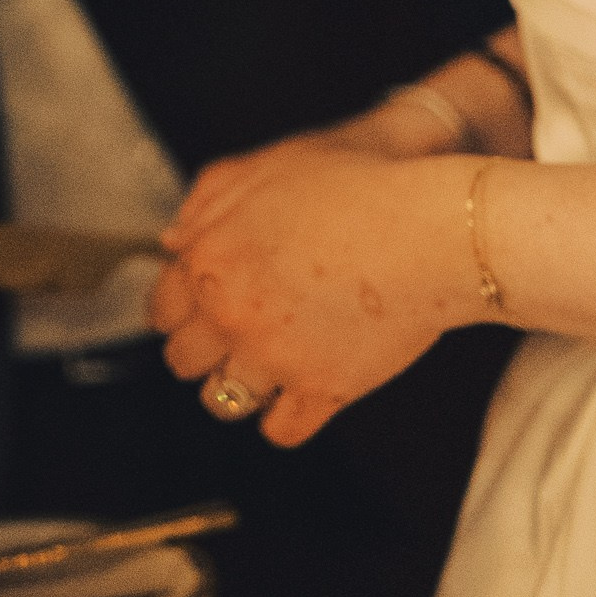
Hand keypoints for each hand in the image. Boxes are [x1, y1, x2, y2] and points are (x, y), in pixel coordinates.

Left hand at [151, 142, 481, 448]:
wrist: (433, 230)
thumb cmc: (360, 186)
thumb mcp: (269, 166)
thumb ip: (208, 201)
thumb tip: (172, 240)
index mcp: (209, 258)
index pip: (162, 307)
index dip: (181, 308)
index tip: (198, 312)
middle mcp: (231, 313)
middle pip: (184, 360)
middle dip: (205, 350)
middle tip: (235, 338)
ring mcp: (273, 356)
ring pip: (223, 401)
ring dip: (241, 387)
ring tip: (266, 369)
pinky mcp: (320, 390)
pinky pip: (280, 430)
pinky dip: (287, 418)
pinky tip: (300, 396)